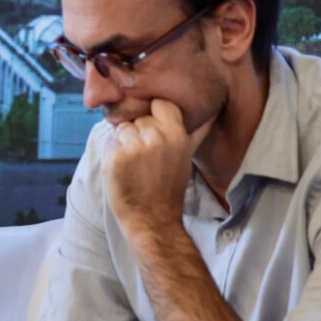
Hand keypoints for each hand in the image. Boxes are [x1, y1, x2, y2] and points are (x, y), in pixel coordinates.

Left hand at [101, 98, 212, 232]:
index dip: (155, 115)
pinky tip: (124, 170)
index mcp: (176, 133)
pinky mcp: (114, 156)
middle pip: (140, 118)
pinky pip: (111, 142)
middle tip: (147, 158)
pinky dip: (113, 154)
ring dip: (125, 143)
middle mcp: (155, 136)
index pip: (160, 103)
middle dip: (140, 133)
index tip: (156, 130)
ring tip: (135, 164)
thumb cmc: (169, 186)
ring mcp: (133, 145)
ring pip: (123, 128)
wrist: (152, 217)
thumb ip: (196, 131)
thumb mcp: (187, 155)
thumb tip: (209, 112)